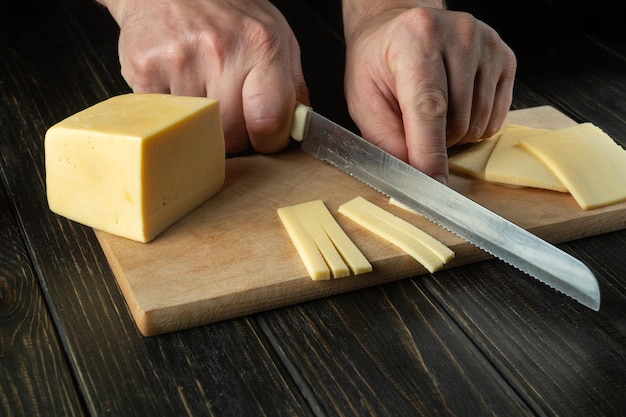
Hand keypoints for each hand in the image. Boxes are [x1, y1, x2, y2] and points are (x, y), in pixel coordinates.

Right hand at [100, 0, 309, 153]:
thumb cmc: (226, 13)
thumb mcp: (274, 35)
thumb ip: (292, 84)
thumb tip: (300, 127)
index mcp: (261, 45)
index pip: (270, 122)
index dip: (268, 140)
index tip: (262, 135)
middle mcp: (221, 51)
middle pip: (232, 136)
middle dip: (234, 135)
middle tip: (228, 110)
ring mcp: (180, 61)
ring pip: (198, 133)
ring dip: (201, 124)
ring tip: (201, 91)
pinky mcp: (145, 70)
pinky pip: (166, 121)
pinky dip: (173, 115)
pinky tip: (177, 88)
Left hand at [342, 3, 516, 182]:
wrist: (400, 28)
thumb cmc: (379, 62)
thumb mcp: (364, 99)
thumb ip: (385, 138)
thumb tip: (411, 173)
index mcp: (415, 40)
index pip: (428, 107)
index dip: (430, 152)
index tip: (431, 183)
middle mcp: (458, 35)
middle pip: (456, 122)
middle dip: (433, 141)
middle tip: (412, 124)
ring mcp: (487, 44)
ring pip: (477, 124)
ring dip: (454, 134)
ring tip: (432, 110)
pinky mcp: (505, 57)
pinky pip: (495, 119)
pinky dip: (474, 125)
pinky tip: (455, 105)